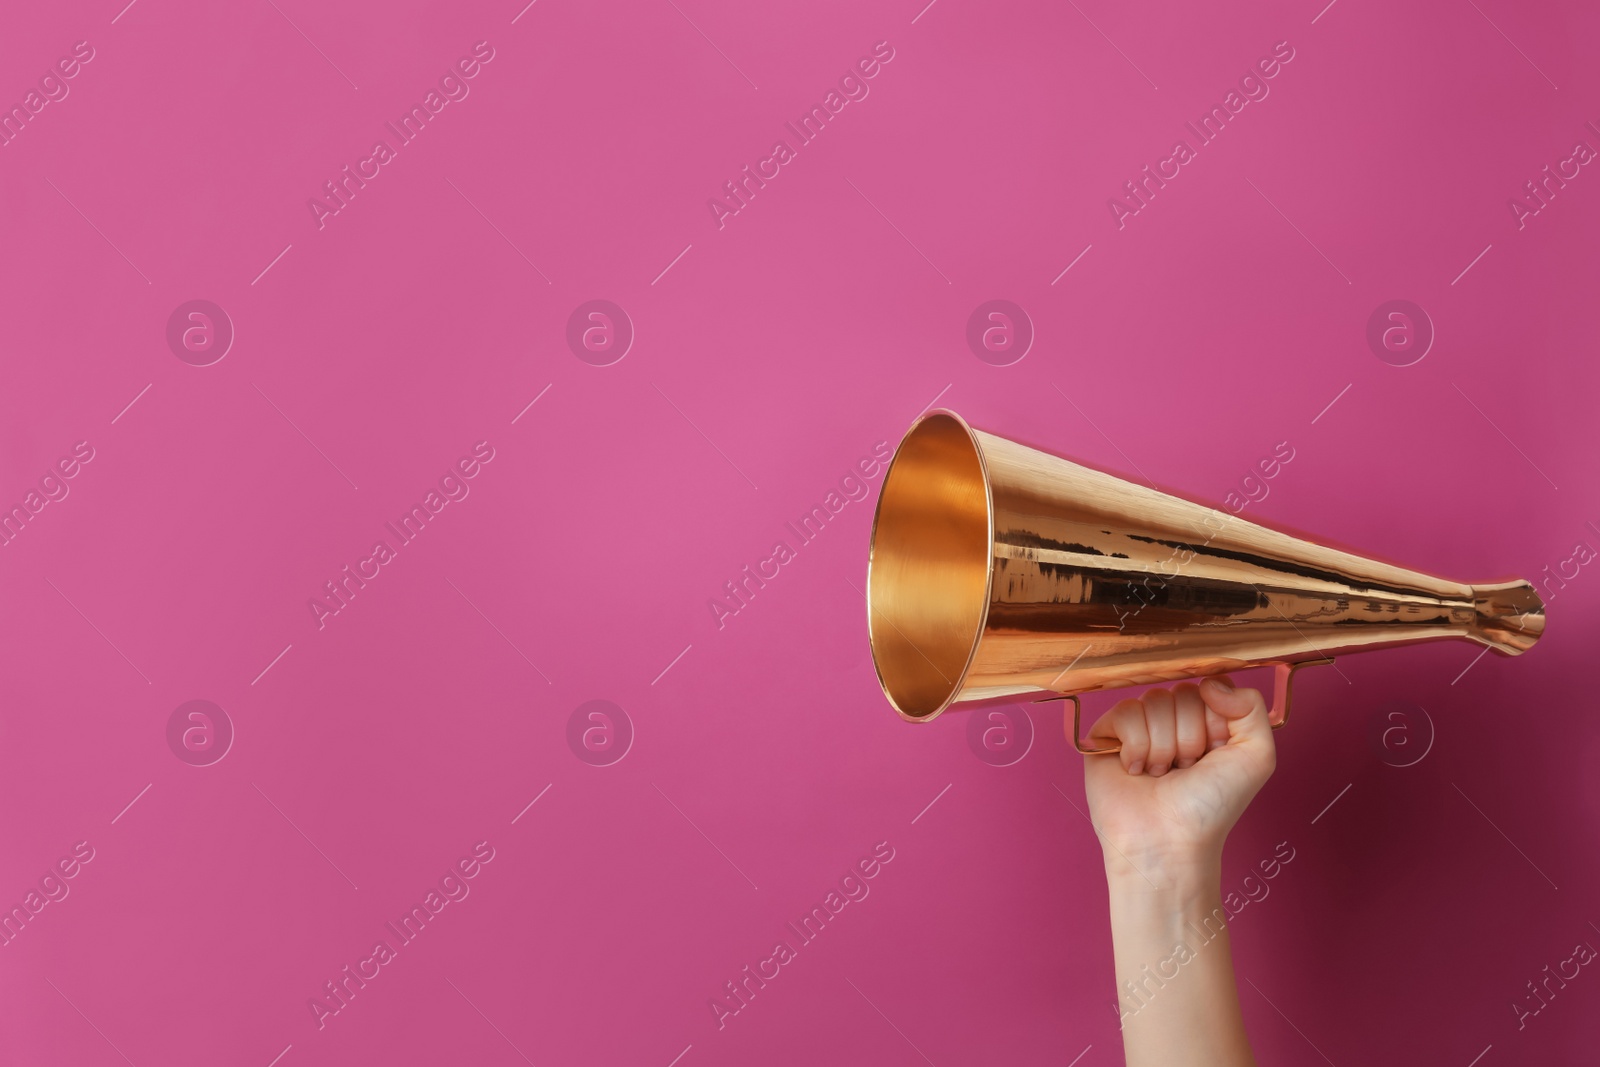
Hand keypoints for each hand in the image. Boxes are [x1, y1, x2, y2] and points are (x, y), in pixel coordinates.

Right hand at [1078, 676, 1274, 878]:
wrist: (1167, 842)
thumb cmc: (1210, 809)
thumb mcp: (1256, 757)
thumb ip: (1251, 708)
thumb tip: (1211, 682)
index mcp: (1208, 724)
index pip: (1209, 687)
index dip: (1213, 721)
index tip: (1213, 754)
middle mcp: (1173, 723)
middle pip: (1180, 693)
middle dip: (1187, 736)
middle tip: (1183, 769)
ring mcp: (1138, 728)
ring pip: (1151, 702)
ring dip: (1161, 745)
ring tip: (1160, 774)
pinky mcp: (1107, 737)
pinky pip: (1122, 712)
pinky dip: (1134, 745)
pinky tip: (1135, 770)